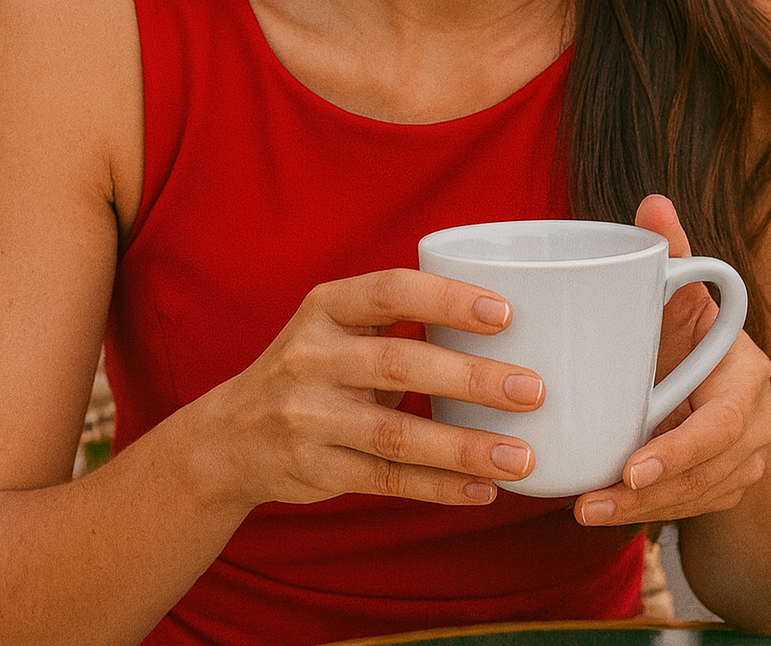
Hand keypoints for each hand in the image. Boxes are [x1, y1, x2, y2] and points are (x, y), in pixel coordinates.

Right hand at [200, 269, 543, 510]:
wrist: (230, 437)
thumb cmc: (314, 366)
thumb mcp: (336, 324)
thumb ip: (396, 317)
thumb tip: (500, 319)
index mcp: (325, 306)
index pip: (391, 291)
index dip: (447, 300)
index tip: (504, 314)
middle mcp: (312, 357)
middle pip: (400, 364)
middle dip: (472, 379)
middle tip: (532, 390)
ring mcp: (309, 417)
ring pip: (397, 435)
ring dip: (465, 447)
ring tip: (522, 456)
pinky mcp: (315, 469)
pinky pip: (386, 480)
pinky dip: (439, 487)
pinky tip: (484, 489)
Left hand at [573, 195, 770, 527]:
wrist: (726, 384)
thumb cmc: (692, 333)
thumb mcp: (684, 298)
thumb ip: (671, 256)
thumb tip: (652, 202)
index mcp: (746, 375)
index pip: (722, 422)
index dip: (680, 449)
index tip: (630, 467)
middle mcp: (758, 423)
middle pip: (707, 472)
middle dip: (649, 492)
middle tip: (591, 502)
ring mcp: (747, 463)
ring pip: (696, 498)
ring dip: (639, 510)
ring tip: (585, 509)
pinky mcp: (728, 490)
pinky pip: (690, 511)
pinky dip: (647, 515)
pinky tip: (602, 513)